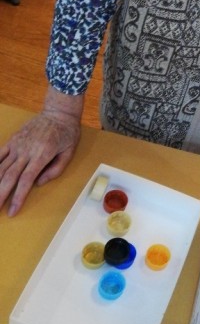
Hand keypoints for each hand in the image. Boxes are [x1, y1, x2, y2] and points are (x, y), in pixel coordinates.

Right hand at [0, 87, 82, 215]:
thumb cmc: (67, 134)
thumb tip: (38, 183)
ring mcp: (17, 144)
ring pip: (1, 167)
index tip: (12, 211)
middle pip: (9, 176)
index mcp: (42, 155)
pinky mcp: (13, 139)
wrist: (58, 112)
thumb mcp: (69, 152)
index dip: (17, 197)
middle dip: (0, 195)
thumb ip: (55, 170)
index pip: (26, 180)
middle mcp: (26, 150)